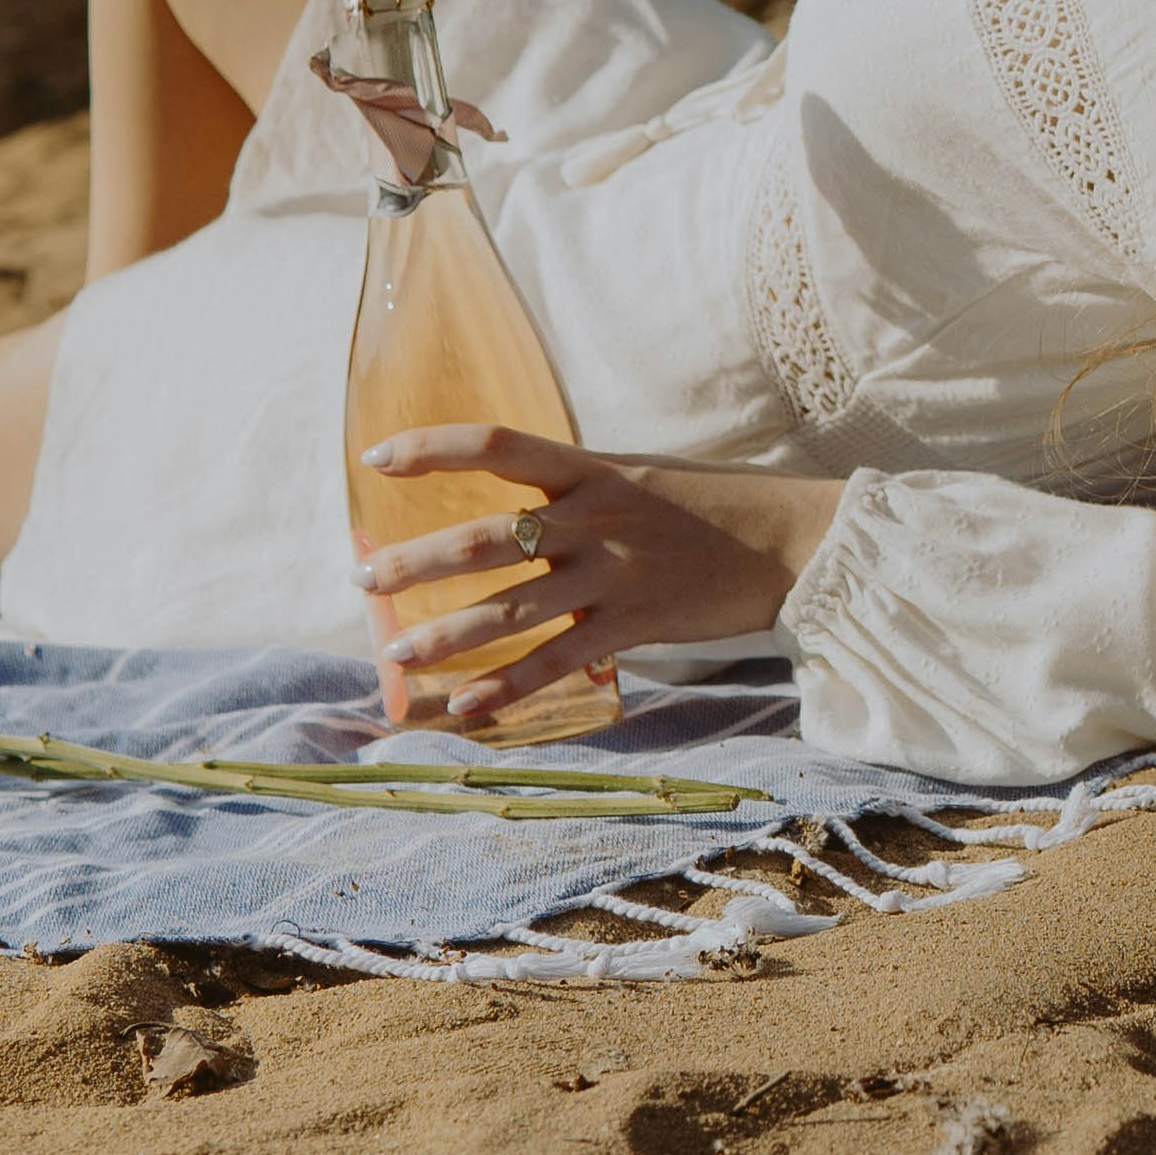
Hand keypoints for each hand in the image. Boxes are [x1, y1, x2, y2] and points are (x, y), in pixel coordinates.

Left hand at [353, 427, 841, 728]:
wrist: (790, 541)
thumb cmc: (710, 506)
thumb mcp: (637, 476)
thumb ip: (574, 493)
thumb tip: (508, 516)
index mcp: (590, 467)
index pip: (493, 443)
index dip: (429, 447)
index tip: (375, 457)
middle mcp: (593, 516)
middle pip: (481, 538)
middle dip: (413, 562)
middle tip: (365, 581)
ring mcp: (612, 573)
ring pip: (508, 609)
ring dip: (444, 636)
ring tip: (396, 655)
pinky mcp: (632, 625)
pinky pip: (555, 663)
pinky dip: (505, 689)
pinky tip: (463, 710)